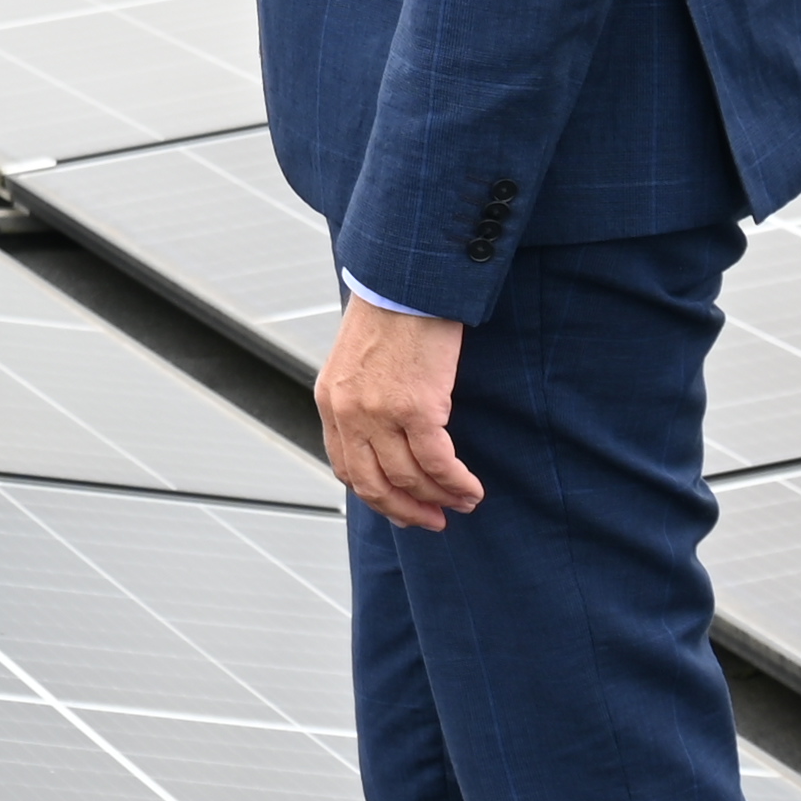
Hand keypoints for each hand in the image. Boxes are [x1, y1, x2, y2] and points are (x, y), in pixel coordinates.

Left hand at [316, 298, 486, 529]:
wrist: (406, 280)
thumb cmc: (390, 312)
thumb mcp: (357, 358)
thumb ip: (362, 396)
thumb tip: (385, 433)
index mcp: (330, 400)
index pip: (346, 467)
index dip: (376, 495)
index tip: (401, 507)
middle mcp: (348, 412)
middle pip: (373, 485)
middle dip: (406, 510)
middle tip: (432, 521)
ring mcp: (380, 412)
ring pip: (410, 478)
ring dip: (440, 498)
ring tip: (463, 502)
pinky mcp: (416, 407)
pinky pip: (438, 463)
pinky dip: (456, 482)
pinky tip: (471, 488)